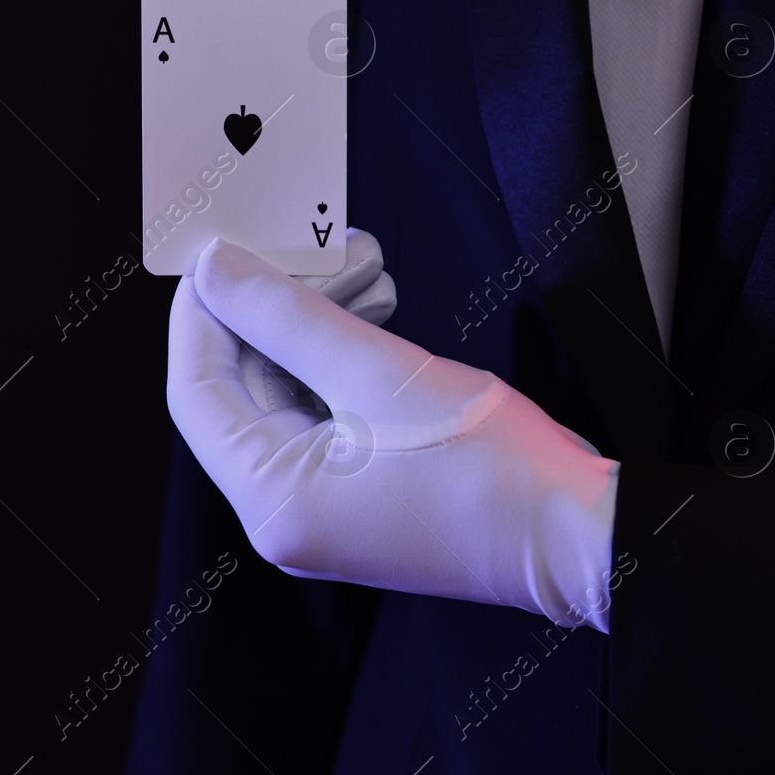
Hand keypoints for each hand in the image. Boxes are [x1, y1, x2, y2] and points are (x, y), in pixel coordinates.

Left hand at [166, 233, 621, 630]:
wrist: (578, 533)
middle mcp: (286, 514)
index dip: (203, 311)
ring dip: (319, 322)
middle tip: (316, 242)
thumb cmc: (492, 470)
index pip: (196, 391)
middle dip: (279, 305)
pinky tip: (375, 307)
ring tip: (364, 262)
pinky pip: (329, 411)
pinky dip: (344, 357)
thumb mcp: (381, 375)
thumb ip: (289, 317)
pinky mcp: (363, 492)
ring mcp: (326, 507)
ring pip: (292, 391)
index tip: (224, 247)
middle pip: (246, 387)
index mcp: (274, 500)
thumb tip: (217, 271)